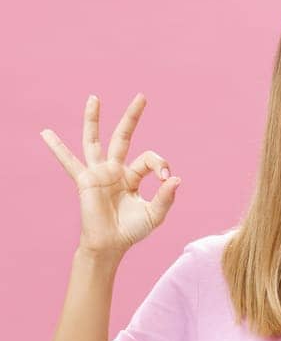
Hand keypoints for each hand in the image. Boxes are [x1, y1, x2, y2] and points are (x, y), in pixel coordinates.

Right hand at [40, 93, 181, 257]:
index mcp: (133, 176)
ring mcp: (99, 173)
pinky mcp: (85, 180)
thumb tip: (176, 179)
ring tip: (94, 98)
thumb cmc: (132, 230)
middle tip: (142, 96)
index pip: (150, 159)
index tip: (167, 178)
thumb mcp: (155, 214)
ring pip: (94, 141)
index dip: (161, 164)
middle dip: (132, 117)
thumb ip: (166, 197)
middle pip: (123, 137)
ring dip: (93, 120)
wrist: (110, 244)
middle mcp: (115, 170)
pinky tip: (46, 133)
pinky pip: (68, 162)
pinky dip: (57, 148)